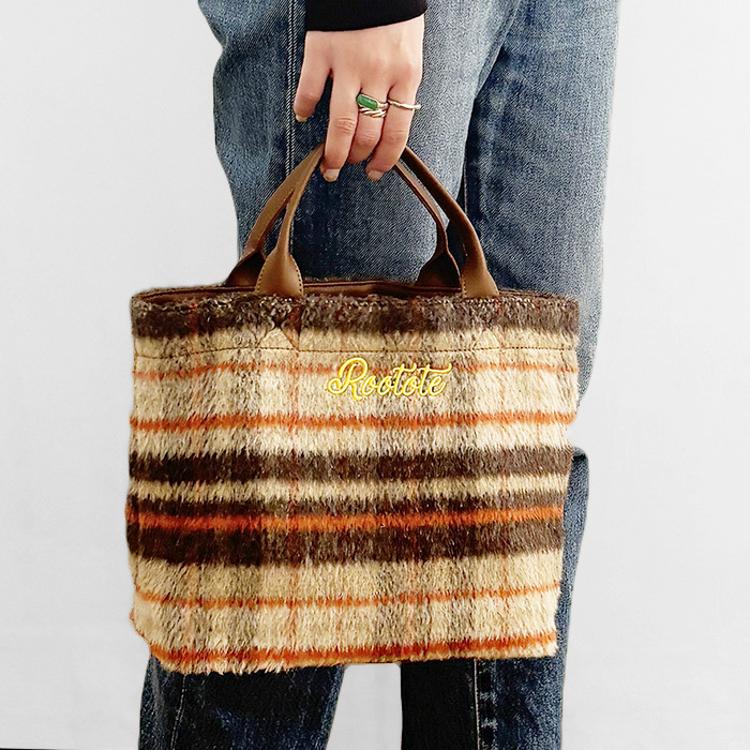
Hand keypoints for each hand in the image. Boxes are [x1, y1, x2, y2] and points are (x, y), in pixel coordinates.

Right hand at [293, 16, 423, 181]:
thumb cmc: (395, 18)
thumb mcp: (410, 54)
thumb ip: (400, 89)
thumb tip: (387, 129)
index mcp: (406, 76)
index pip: (398, 133)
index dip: (385, 160)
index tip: (375, 173)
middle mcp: (379, 74)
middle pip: (367, 133)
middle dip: (357, 159)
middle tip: (348, 167)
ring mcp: (349, 63)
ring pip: (342, 123)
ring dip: (334, 151)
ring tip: (329, 165)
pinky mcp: (322, 50)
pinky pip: (310, 90)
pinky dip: (304, 108)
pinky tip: (303, 117)